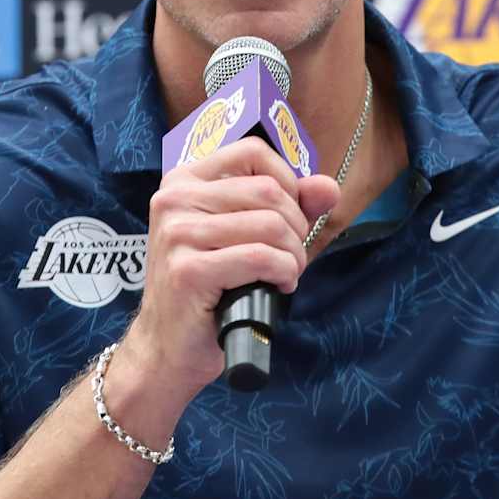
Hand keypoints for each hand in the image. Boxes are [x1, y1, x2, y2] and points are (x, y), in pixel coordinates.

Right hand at [123, 136, 340, 394]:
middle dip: (295, 227)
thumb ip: (288, 205)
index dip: (286, 182)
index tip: (289, 217)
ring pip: (269, 225)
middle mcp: (174, 199)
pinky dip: (283, 273)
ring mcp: (177, 233)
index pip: (251, 152)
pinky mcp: (188, 270)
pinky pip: (261, 258)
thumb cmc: (211, 288)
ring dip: (293, 255)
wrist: (169, 346)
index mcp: (184, 180)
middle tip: (291, 257)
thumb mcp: (247, 235)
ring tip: (285, 273)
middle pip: (267, 190)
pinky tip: (277, 286)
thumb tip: (328, 187)